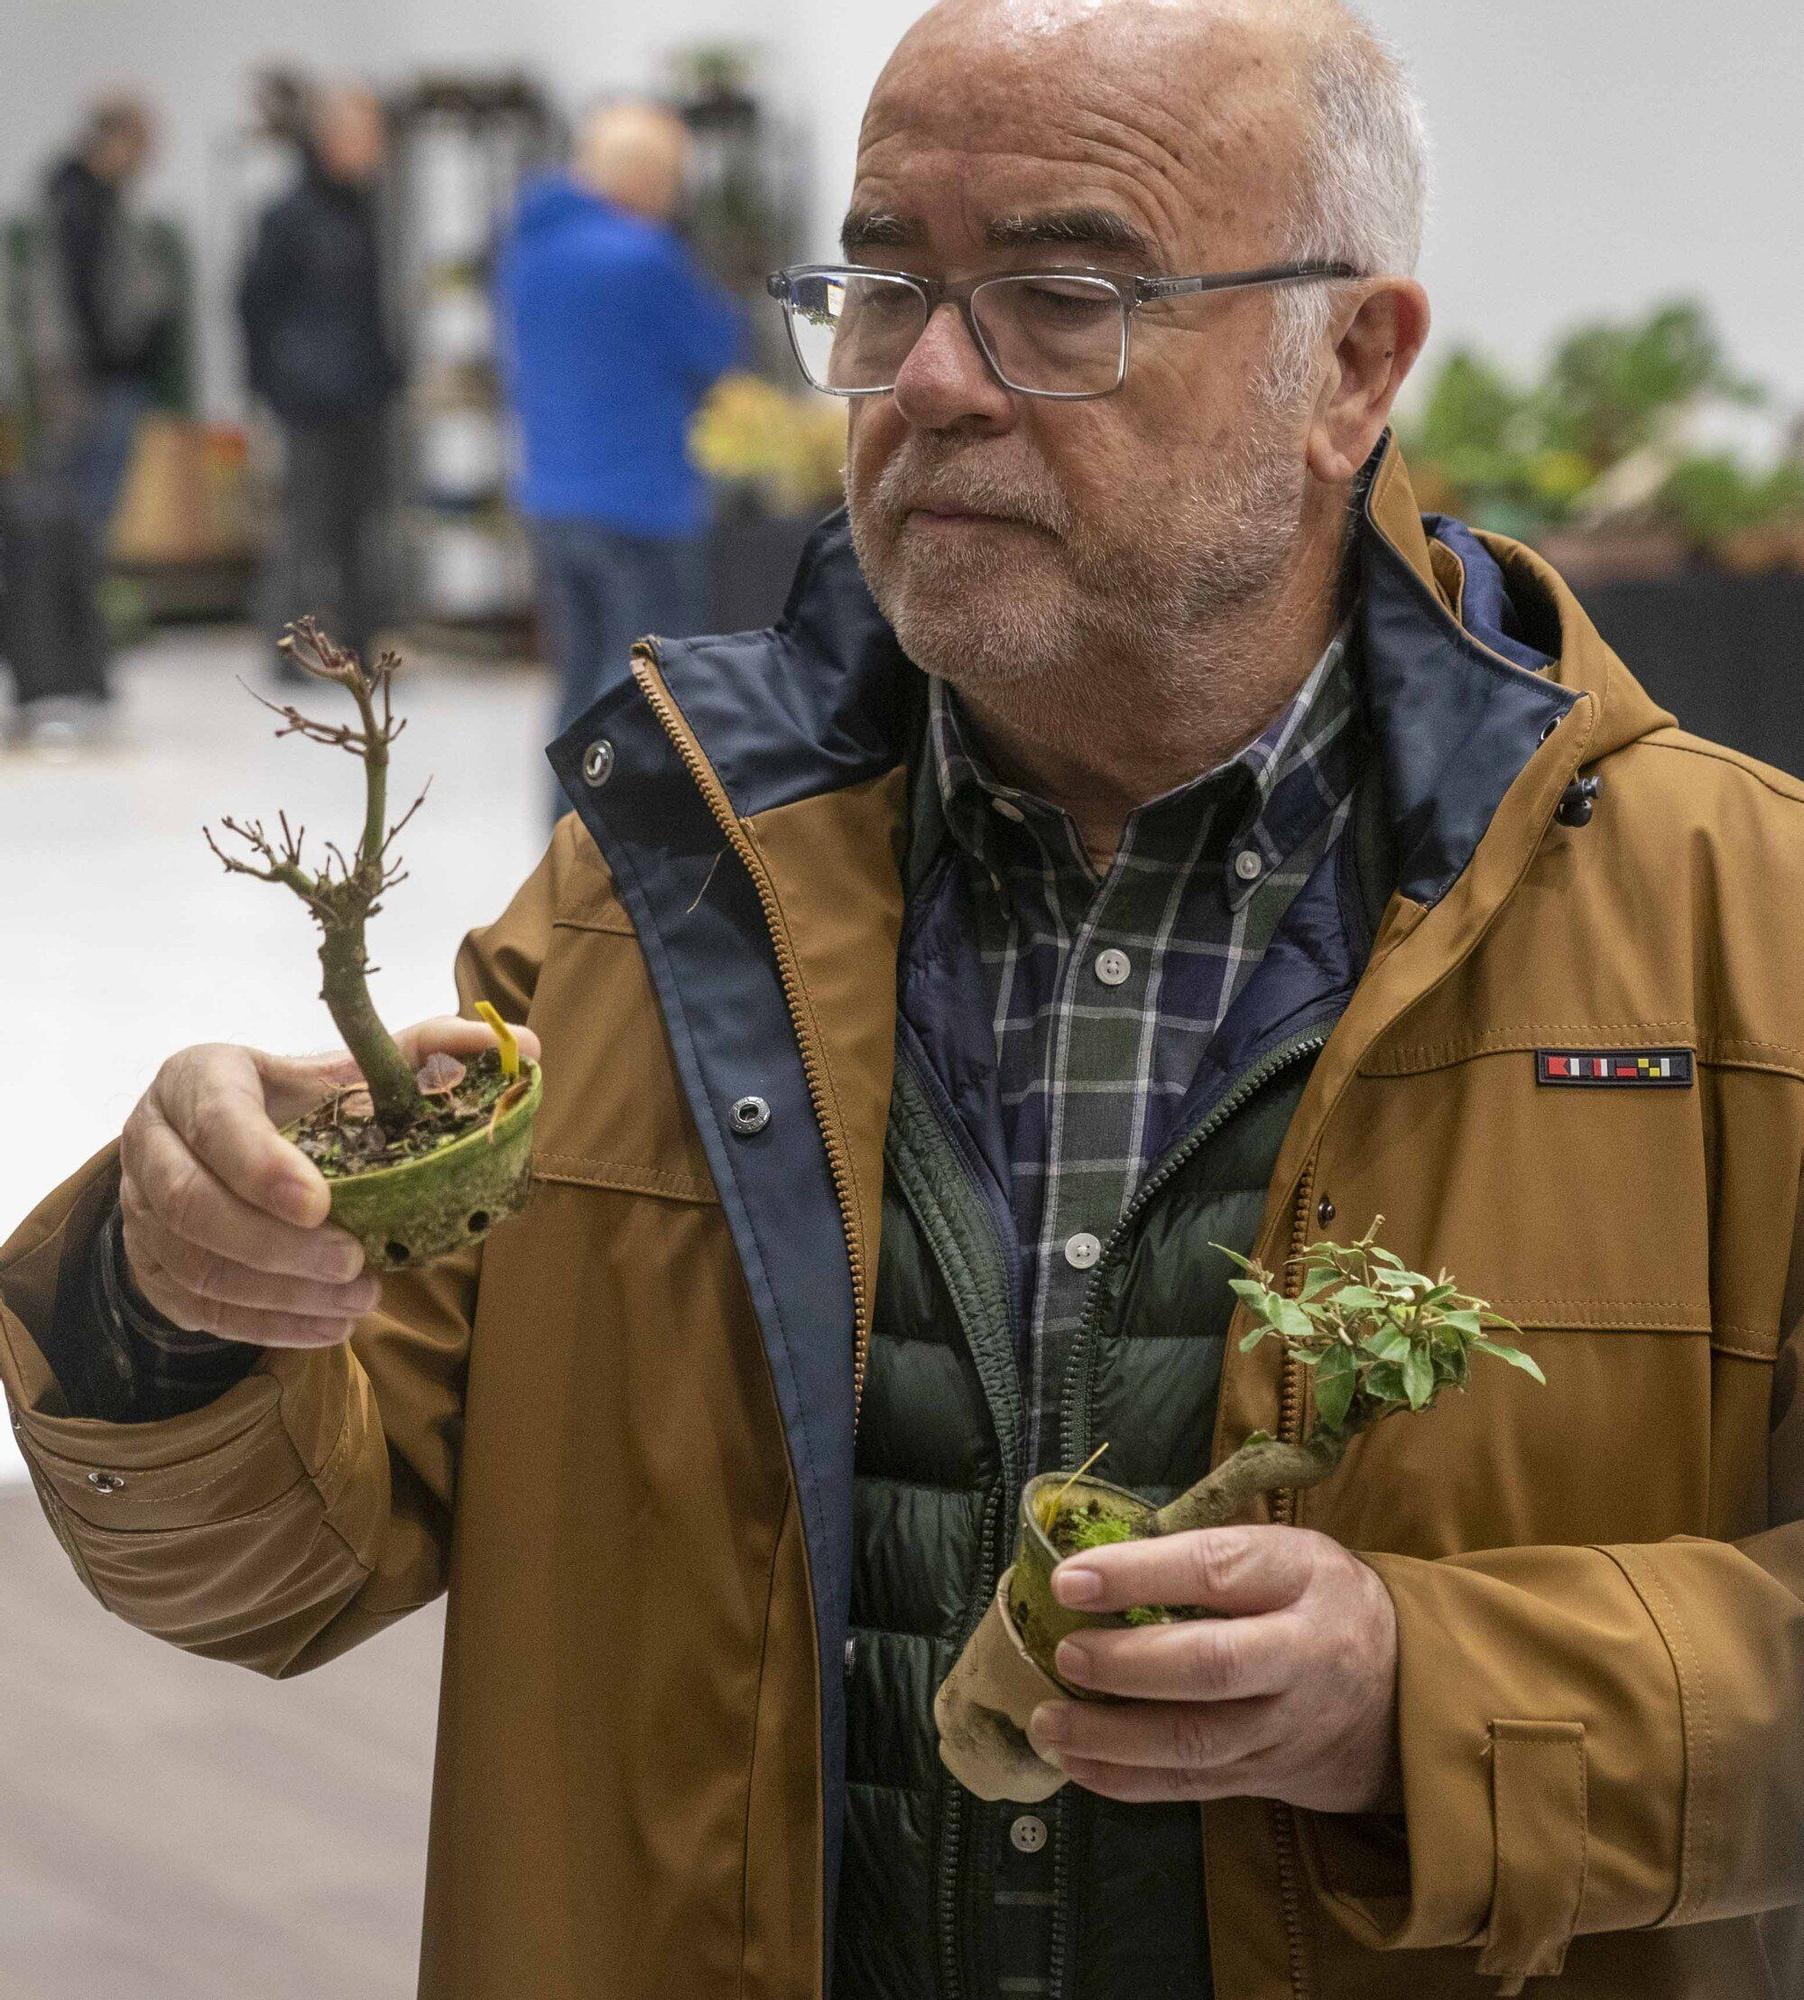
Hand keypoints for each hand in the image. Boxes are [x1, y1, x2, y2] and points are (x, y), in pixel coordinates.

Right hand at [119, 1014, 541, 1347]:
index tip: (322, 1204)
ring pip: (201, 1266)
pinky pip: (203, 1311)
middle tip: (354, 1265)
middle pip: (197, 1206)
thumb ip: (428, 1053)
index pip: (217, 1120)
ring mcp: (144, 1212)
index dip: (263, 1167)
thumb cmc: (291, 1100)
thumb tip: (523, 1045)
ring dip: (283, 1294)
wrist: (208, 1146)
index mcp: (199, 1078)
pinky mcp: (154, 1269)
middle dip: (279, 1246)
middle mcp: (155, 1142)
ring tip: (358, 1301)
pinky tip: (330, 1328)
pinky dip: (270, 1326)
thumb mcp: (347, 1067)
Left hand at [1023, 1523, 1401, 1814]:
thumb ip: (1208, 1555)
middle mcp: (1302, 1653)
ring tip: (1049, 1721)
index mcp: (1301, 1576)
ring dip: (1112, 1738)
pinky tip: (1076, 1767)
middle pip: (1211, 1666)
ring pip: (1198, 1741)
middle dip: (1126, 1663)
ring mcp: (1288, 1725)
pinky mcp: (1270, 1776)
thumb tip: (1097, 1557)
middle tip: (1065, 1654)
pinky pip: (1194, 1786)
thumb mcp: (1285, 1553)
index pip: (1215, 1570)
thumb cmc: (1316, 1601)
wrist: (1403, 1691)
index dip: (1139, 1574)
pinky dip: (1128, 1782)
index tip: (1070, 1578)